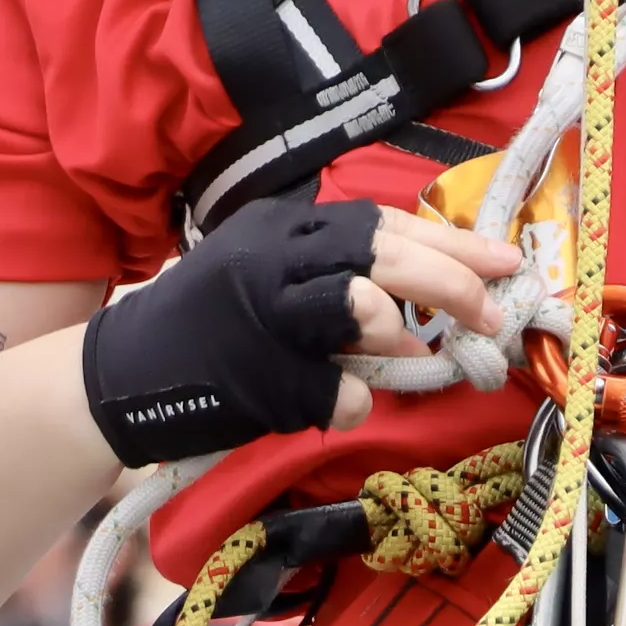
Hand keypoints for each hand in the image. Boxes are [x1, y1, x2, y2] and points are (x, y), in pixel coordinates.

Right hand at [79, 200, 517, 465]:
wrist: (119, 381)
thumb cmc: (206, 325)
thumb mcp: (267, 272)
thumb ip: (336, 273)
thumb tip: (428, 296)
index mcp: (280, 226)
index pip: (382, 222)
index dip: (452, 241)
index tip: (506, 261)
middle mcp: (273, 258)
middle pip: (384, 254)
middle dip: (454, 282)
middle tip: (493, 314)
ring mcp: (266, 319)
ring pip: (362, 305)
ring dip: (398, 337)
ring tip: (410, 354)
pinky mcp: (262, 380)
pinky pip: (340, 394)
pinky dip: (348, 403)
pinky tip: (325, 401)